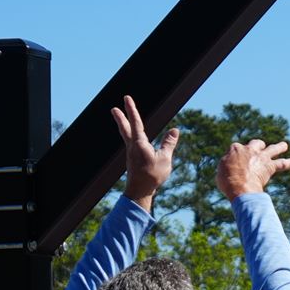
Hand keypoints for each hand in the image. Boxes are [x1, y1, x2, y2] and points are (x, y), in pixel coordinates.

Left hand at [112, 96, 177, 210]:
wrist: (139, 191)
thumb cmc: (152, 175)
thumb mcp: (164, 159)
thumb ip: (169, 143)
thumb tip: (175, 130)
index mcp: (139, 144)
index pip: (136, 122)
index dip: (132, 109)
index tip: (127, 98)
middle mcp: (132, 146)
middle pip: (125, 128)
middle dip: (120, 117)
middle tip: (114, 108)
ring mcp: (131, 153)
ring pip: (126, 135)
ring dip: (123, 125)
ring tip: (120, 118)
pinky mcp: (132, 159)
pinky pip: (130, 142)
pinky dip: (129, 135)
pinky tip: (133, 138)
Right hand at [218, 134, 289, 200]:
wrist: (240, 186)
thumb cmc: (227, 181)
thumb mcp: (222, 171)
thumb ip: (228, 166)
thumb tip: (232, 168)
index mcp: (235, 149)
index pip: (237, 148)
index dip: (238, 156)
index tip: (236, 163)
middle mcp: (249, 150)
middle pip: (256, 144)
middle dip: (259, 146)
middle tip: (261, 148)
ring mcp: (261, 157)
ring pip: (272, 149)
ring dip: (279, 147)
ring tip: (284, 146)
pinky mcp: (270, 166)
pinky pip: (281, 164)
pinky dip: (288, 163)